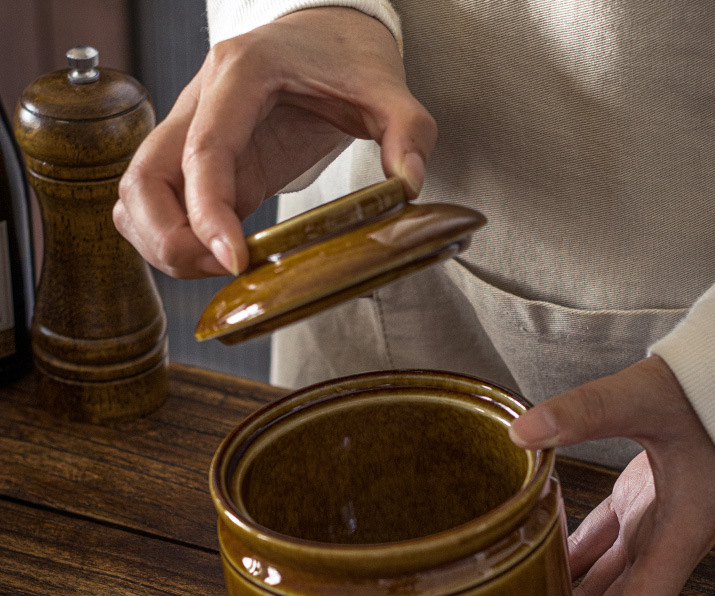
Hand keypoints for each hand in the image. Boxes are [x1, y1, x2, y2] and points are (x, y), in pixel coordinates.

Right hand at [113, 8, 436, 277]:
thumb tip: (407, 184)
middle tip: (225, 270)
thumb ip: (407, 131)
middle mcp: (201, 102)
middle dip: (169, 240)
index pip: (203, 150)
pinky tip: (217, 257)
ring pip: (137, 197)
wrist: (326, 35)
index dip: (207, 213)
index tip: (235, 261)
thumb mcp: (387, 89)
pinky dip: (173, 240)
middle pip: (142, 179)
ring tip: (222, 269)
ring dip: (163, 245)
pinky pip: (159, 206)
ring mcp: (193, 134)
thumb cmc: (347, 57)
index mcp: (241, 76)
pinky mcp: (202, 165)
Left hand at [508, 355, 714, 595]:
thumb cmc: (709, 391)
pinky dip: (572, 560)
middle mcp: (663, 541)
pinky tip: (538, 566)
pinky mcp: (642, 500)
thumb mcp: (647, 398)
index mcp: (675, 536)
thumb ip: (587, 412)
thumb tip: (522, 432)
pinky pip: (602, 544)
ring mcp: (653, 523)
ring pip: (605, 580)